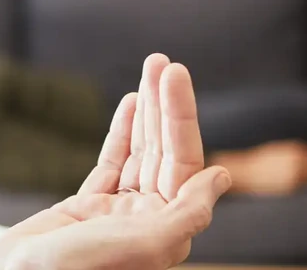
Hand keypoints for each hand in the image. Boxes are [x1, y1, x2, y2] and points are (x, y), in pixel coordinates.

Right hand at [0, 54, 230, 269]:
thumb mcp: (146, 244)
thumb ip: (187, 212)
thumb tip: (220, 178)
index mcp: (166, 231)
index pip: (183, 163)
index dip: (180, 117)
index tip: (175, 76)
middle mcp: (146, 221)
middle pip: (163, 152)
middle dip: (163, 105)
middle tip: (159, 61)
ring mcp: (116, 212)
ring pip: (139, 153)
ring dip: (146, 112)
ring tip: (149, 71)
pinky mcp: (86, 207)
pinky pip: (110, 163)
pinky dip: (121, 133)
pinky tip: (129, 105)